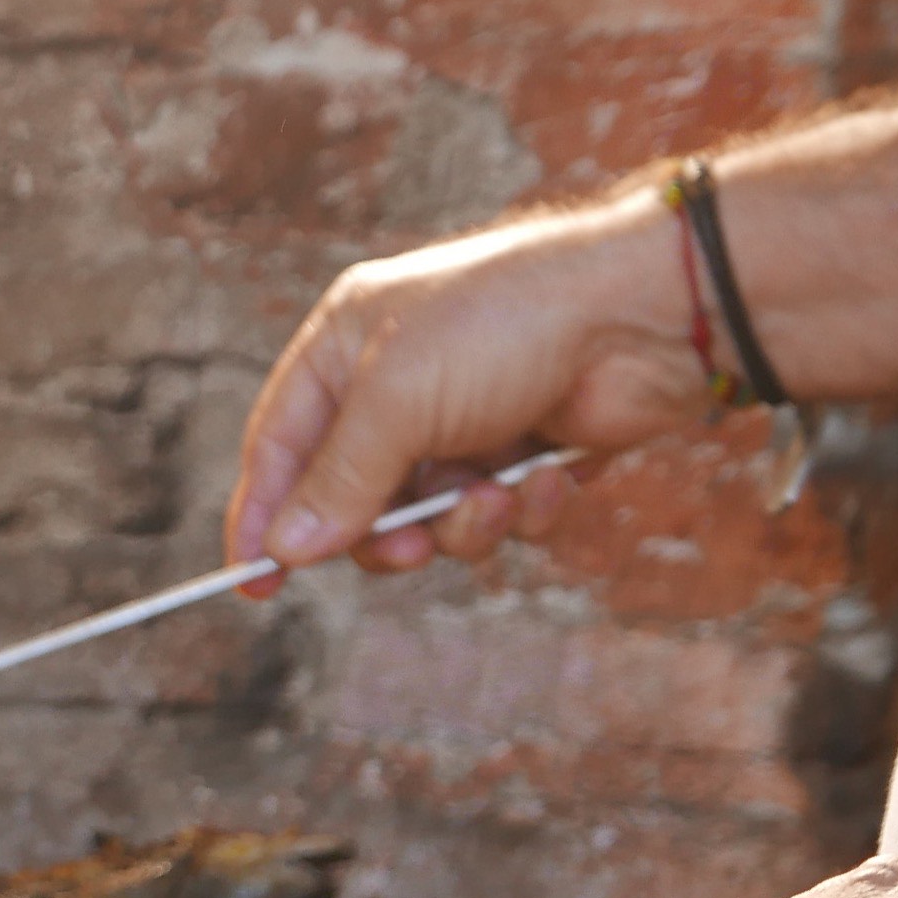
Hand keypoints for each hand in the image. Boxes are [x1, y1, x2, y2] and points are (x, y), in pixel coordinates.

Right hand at [225, 193, 711, 582]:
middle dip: (381, 533)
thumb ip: (338, 481)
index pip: (279, 446)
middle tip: (406, 551)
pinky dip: (520, 509)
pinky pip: (495, 516)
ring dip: (459, 524)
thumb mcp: (396, 400)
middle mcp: (396, 384)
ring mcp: (462, 421)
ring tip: (493, 498)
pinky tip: (546, 477)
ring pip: (425, 520)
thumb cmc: (504, 325)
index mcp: (345, 347)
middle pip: (350, 499)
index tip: (253, 584)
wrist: (644, 314)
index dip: (263, 517)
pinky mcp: (522, 453)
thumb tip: (286, 551)